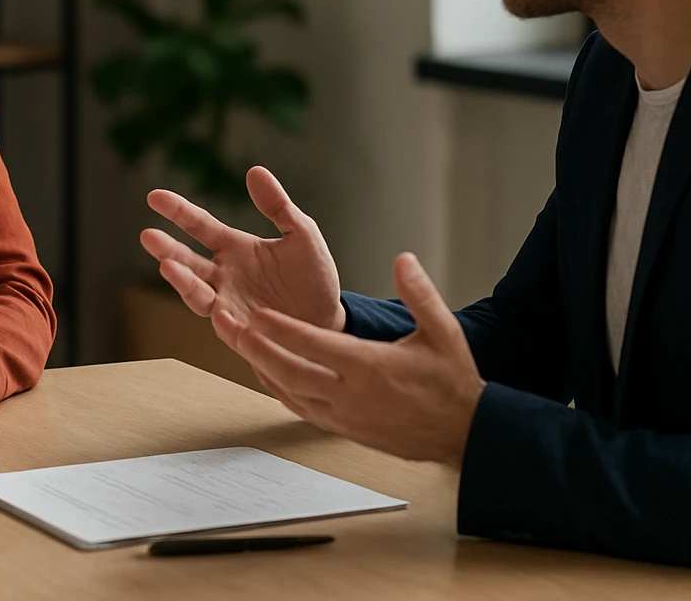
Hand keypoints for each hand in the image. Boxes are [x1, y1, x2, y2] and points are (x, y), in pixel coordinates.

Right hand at [141, 167, 345, 349]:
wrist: (329, 320)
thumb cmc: (313, 277)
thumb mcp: (301, 234)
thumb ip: (278, 206)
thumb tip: (255, 170)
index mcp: (235, 248)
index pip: (200, 226)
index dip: (178, 211)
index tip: (154, 196)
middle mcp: (224, 276)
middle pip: (188, 260)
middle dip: (167, 249)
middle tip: (148, 235)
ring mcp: (229, 304)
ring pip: (197, 293)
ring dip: (182, 281)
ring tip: (168, 267)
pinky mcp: (243, 332)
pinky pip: (226, 327)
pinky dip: (220, 318)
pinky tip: (218, 310)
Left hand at [217, 252, 485, 467]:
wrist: (462, 432)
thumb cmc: (451, 380)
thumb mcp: (442, 331)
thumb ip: (419, 293)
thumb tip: (403, 259)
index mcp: (370, 367)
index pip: (314, 344)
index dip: (282, 328)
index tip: (257, 313)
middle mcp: (350, 394)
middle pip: (289, 370)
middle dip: (254, 347)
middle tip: (227, 326)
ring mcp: (343, 415)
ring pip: (289, 392)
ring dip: (261, 367)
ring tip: (238, 344)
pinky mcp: (342, 429)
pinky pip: (300, 408)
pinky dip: (279, 389)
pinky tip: (268, 373)